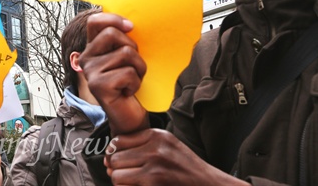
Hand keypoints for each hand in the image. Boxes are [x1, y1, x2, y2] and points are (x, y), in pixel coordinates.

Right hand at [78, 12, 147, 134]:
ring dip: (139, 68)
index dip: (113, 19)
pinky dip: (136, 83)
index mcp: (92, 47)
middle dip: (133, 48)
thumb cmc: (130, 82)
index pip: (95, 21)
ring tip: (131, 80)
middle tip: (133, 66)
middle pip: (112, 34)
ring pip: (125, 53)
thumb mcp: (127, 57)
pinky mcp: (98, 86)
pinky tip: (128, 92)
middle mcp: (86, 58)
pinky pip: (128, 73)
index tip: (131, 27)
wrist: (129, 115)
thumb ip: (123, 40)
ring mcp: (90, 72)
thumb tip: (132, 23)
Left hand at [105, 129, 249, 185]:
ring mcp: (154, 170)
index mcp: (156, 136)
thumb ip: (140, 144)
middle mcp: (155, 150)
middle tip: (127, 175)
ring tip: (134, 182)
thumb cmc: (186, 167)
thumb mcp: (167, 145)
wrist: (208, 185)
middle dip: (116, 169)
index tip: (117, 161)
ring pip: (116, 176)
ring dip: (121, 182)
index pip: (117, 141)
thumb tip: (109, 156)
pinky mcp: (153, 185)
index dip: (113, 153)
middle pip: (115, 159)